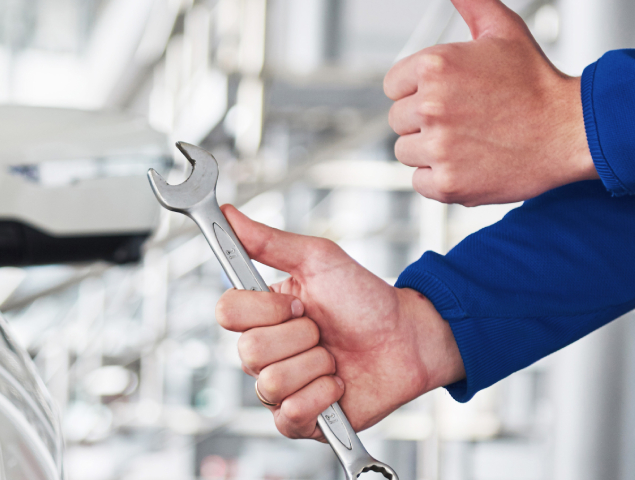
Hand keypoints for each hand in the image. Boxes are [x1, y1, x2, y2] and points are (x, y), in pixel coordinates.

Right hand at [215, 205, 463, 439]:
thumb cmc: (365, 298)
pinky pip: (289, 414)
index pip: (226, 313)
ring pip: (271, 383)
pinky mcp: (301, 420)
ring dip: (315, 366)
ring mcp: (280, 388)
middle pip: (248, 351)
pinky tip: (338, 384)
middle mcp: (264, 352)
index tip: (299, 303)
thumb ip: (268, 241)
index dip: (264, 310)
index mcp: (261, 314)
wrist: (408, 338)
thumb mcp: (318, 260)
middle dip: (299, 338)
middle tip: (323, 331)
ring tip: (335, 358)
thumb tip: (228, 214)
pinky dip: (321, 395)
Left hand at [384, 0, 593, 205]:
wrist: (573, 131)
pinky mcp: (447, 183)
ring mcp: (438, 146)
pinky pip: (420, 182)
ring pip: (406, 151)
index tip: (455, 93)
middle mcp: (430, 105)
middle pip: (397, 119)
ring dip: (432, 149)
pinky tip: (473, 161)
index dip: (420, 89)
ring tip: (472, 138)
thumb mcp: (498, 26)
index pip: (393, 85)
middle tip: (469, 116)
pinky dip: (442, 178)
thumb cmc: (536, 80)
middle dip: (426, 119)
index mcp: (433, 65)